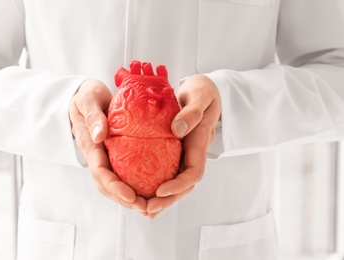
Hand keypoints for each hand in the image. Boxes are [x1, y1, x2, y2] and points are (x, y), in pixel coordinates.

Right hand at [69, 79, 146, 213]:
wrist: (86, 95)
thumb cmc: (87, 95)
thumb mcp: (88, 99)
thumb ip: (93, 116)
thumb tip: (99, 136)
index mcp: (90, 146)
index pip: (101, 172)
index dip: (115, 187)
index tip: (130, 196)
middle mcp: (97, 156)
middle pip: (108, 185)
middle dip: (126, 200)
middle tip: (146, 208)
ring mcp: (105, 157)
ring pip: (116, 184)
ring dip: (131, 198)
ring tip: (151, 207)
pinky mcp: (115, 154)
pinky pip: (123, 173)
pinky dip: (135, 185)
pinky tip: (151, 192)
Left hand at [146, 74, 221, 217]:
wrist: (204, 90)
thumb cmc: (204, 91)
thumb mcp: (201, 96)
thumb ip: (192, 112)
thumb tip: (177, 130)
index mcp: (200, 143)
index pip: (193, 172)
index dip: (178, 185)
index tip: (160, 190)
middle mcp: (192, 153)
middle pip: (184, 185)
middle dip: (168, 200)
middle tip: (147, 209)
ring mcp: (184, 154)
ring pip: (175, 182)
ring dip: (161, 198)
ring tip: (143, 209)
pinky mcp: (175, 151)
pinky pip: (167, 171)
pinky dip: (156, 184)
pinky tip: (141, 192)